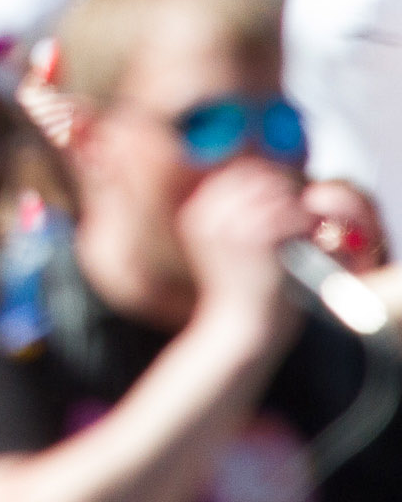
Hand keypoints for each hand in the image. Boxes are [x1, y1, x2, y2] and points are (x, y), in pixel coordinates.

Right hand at [178, 154, 309, 348]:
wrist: (239, 330)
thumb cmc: (239, 292)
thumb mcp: (222, 248)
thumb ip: (234, 215)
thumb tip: (269, 182)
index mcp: (194, 213)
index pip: (234, 171)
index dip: (265, 175)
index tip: (285, 188)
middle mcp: (206, 213)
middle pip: (254, 173)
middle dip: (283, 185)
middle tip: (298, 205)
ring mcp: (230, 224)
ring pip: (275, 189)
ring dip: (296, 203)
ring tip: (304, 223)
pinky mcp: (258, 238)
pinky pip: (291, 212)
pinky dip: (305, 221)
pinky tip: (307, 235)